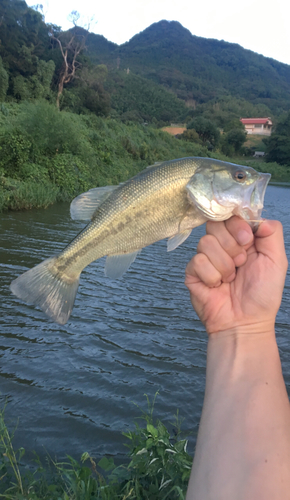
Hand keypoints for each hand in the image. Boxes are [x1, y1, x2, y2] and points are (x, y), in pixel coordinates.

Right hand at [185, 217, 287, 334]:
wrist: (245, 323)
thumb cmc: (262, 295)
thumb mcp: (276, 261)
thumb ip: (272, 233)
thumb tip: (259, 217)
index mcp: (241, 238)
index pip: (231, 215)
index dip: (237, 225)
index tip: (247, 240)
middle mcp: (222, 245)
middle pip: (215, 225)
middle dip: (231, 246)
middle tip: (241, 263)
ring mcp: (206, 257)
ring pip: (206, 243)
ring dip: (224, 265)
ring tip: (231, 279)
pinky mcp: (193, 272)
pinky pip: (198, 262)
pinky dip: (212, 276)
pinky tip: (218, 286)